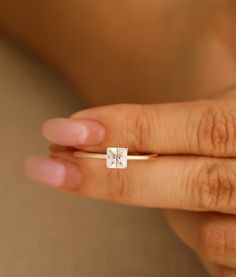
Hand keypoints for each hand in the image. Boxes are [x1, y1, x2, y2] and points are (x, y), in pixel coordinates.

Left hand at [25, 92, 235, 275]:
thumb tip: (93, 129)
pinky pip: (214, 259)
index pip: (200, 129)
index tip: (68, 129)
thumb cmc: (230, 131)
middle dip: (115, 177)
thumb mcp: (220, 108)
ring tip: (160, 181)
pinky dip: (190, 233)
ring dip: (168, 209)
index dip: (132, 130)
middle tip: (51, 166)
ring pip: (204, 234)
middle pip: (195, 184)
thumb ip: (180, 121)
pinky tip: (188, 211)